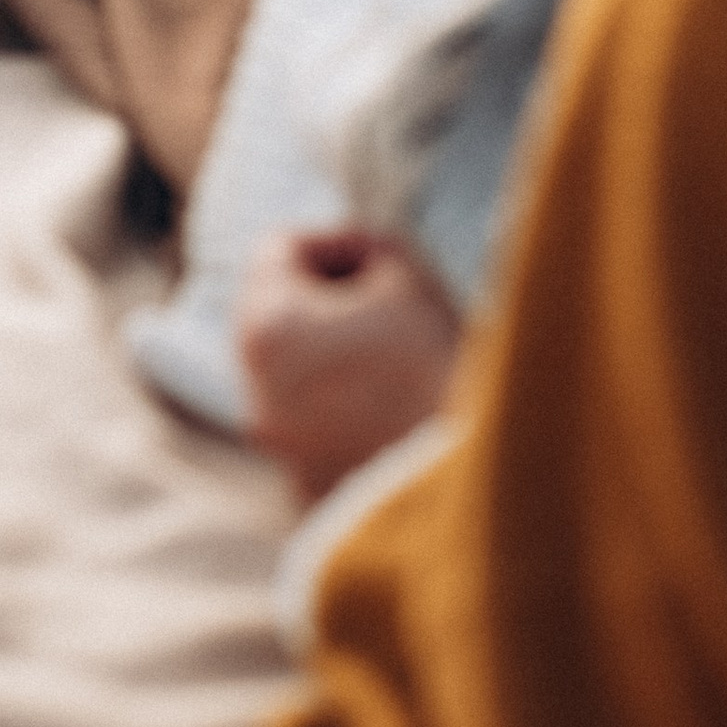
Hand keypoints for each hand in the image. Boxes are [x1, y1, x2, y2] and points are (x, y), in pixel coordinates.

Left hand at [234, 225, 460, 504]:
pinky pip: (309, 422)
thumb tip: (348, 259)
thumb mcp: (409, 274)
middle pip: (274, 313)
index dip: (333, 243)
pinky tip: (393, 409)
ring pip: (289, 370)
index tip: (378, 264)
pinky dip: (340, 407)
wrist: (472, 476)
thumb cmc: (439, 364)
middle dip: (324, 298)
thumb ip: (366, 247)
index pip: (278, 250)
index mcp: (270, 327)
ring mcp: (276, 444)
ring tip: (396, 361)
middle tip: (387, 306)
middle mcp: (255, 388)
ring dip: (330, 353)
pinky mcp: (301, 482)